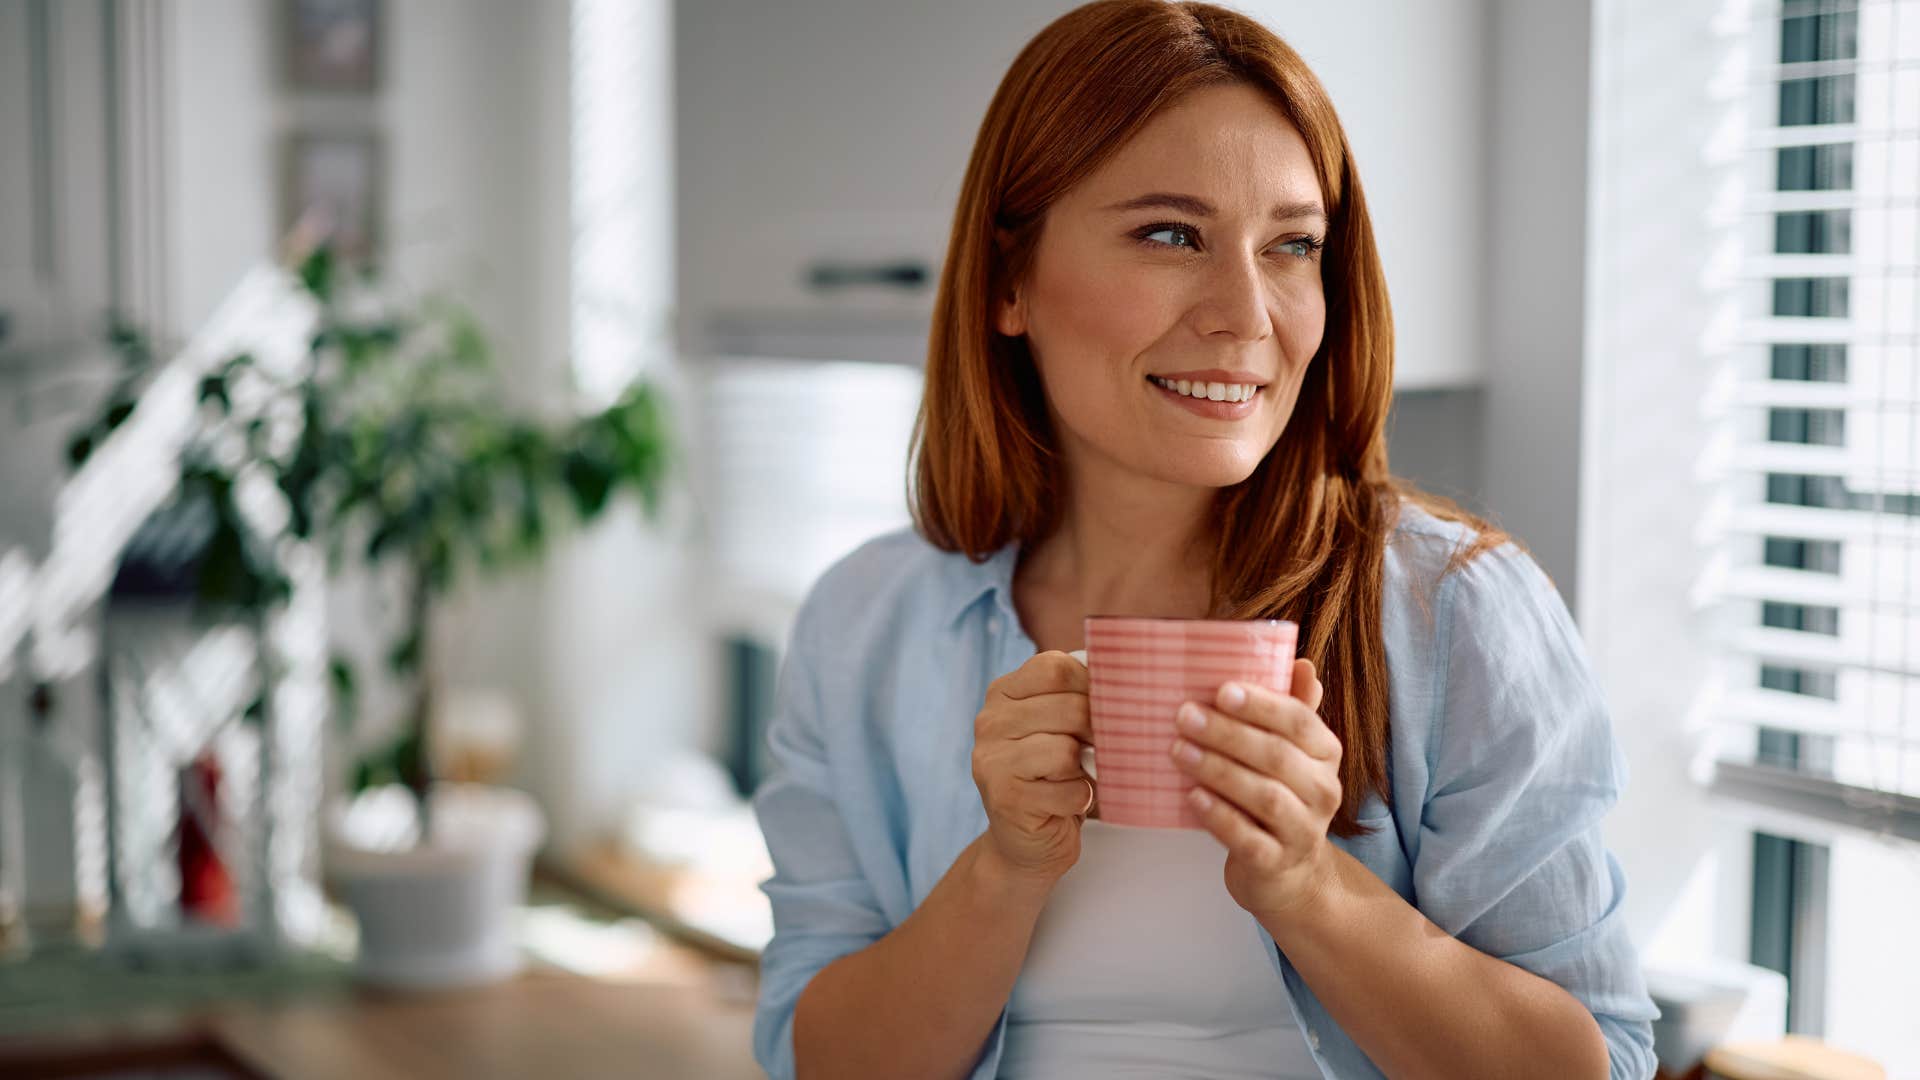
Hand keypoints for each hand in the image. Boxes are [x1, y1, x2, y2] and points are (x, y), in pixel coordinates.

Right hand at [971, 650, 1095, 886]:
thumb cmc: (1055, 776)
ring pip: (1066, 749)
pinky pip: (1068, 789)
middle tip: (1100, 751)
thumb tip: (1126, 683)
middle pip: (1067, 707)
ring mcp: (992, 762)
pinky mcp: (1006, 799)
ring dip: (1087, 768)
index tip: (1106, 708)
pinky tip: (1071, 802)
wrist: (1027, 842)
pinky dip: (1081, 798)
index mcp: (1002, 693)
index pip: (1055, 668)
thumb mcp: (1061, 726)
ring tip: (1080, 777)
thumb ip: (1077, 696)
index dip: (1092, 687)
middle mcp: (989, 722)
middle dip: (1098, 731)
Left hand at [1167, 658, 1340, 919]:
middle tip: (1184, 715)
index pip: (1299, 722)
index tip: (1221, 689)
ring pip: (1264, 796)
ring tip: (1179, 750)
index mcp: (1326, 753)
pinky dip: (1219, 816)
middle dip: (1228, 733)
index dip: (1261, 705)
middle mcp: (1323, 791)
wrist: (1287, 872)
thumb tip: (1300, 663)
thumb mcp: (1290, 751)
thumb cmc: (1279, 794)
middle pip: (1277, 756)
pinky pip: (1248, 838)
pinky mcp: (1276, 863)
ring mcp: (1303, 831)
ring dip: (1218, 770)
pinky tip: (1193, 796)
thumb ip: (1291, 708)